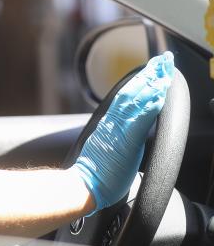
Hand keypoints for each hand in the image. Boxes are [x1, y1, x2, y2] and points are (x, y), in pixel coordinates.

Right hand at [71, 51, 174, 214]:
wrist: (81, 185)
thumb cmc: (95, 175)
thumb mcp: (107, 151)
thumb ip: (117, 139)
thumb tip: (126, 136)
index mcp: (110, 125)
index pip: (128, 97)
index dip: (142, 82)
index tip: (154, 69)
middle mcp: (113, 123)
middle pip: (133, 92)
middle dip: (149, 75)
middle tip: (163, 59)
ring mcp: (118, 130)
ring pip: (136, 100)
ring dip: (152, 83)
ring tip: (164, 70)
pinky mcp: (125, 141)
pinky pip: (140, 119)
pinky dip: (150, 105)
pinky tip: (159, 95)